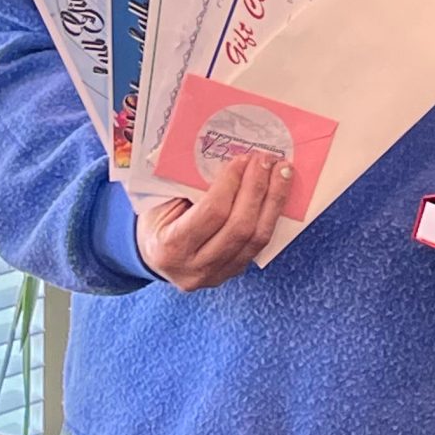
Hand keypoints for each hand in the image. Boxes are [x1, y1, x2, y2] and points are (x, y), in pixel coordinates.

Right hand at [135, 154, 287, 291]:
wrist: (152, 256)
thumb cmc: (156, 221)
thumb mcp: (161, 202)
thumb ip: (190, 187)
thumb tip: (231, 162)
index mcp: (171, 247)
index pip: (212, 213)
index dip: (232, 183)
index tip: (243, 159)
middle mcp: (195, 268)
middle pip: (240, 227)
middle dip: (257, 189)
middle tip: (266, 160)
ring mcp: (217, 275)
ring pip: (257, 239)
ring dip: (274, 201)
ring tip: (282, 173)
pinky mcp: (233, 273)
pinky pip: (260, 245)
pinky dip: (271, 216)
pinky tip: (278, 194)